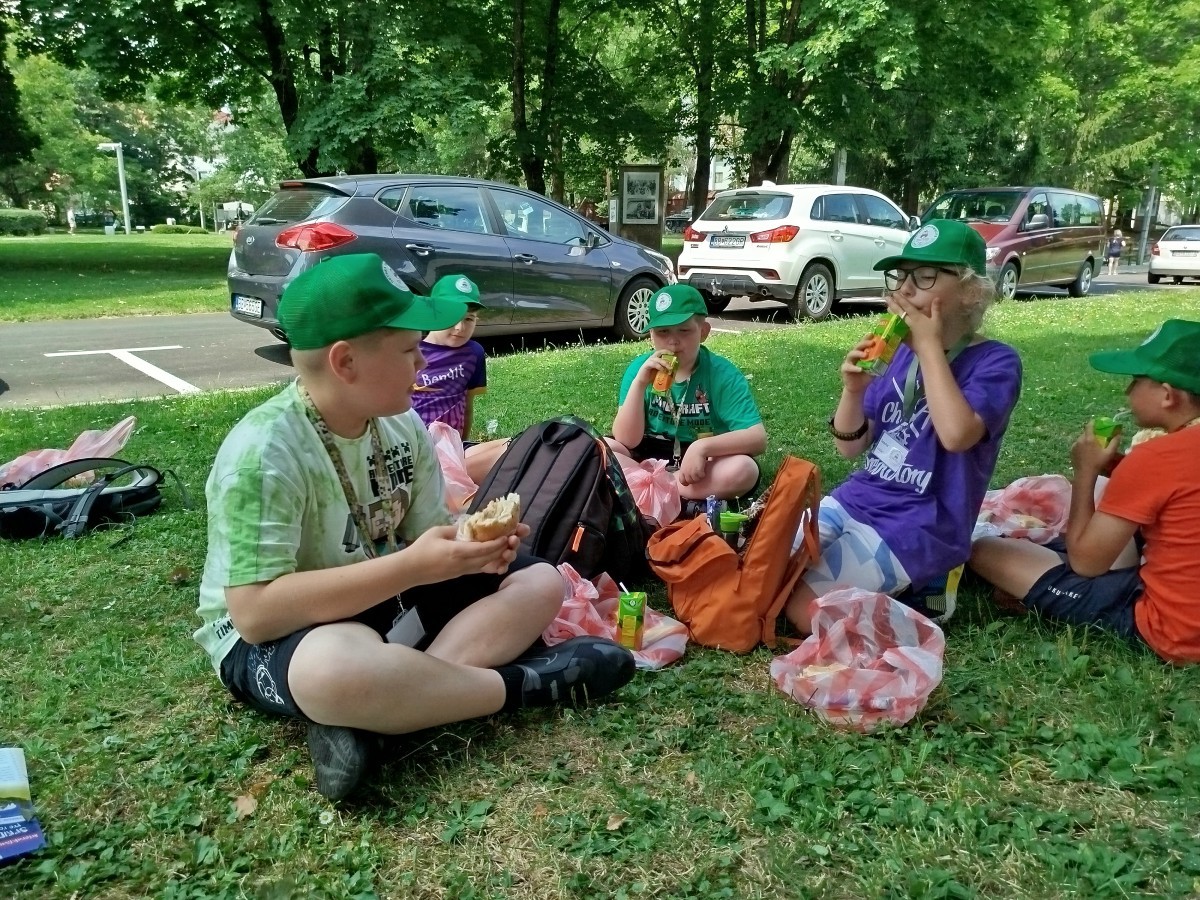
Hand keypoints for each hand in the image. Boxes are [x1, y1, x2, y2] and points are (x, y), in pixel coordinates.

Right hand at [405, 523, 527, 580]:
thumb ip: (454, 529)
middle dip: (503, 550)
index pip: (483, 549)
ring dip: (498, 557)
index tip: (507, 536)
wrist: (411, 570)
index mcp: (457, 552)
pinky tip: (496, 559)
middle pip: (489, 558)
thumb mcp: (437, 532)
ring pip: (486, 565)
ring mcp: (462, 571)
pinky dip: (490, 564)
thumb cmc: (421, 549)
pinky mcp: (460, 575)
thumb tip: (468, 526)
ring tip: (506, 548)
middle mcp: (463, 564)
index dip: (498, 543)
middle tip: (512, 540)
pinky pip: (479, 570)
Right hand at [635, 351, 673, 387]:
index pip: (660, 352)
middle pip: (658, 352)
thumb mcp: (659, 372)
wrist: (642, 382)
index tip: (672, 353)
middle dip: (666, 353)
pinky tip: (663, 370)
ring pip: (657, 359)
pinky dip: (659, 367)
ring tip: (670, 368)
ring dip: (664, 363)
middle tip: (672, 357)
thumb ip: (664, 369)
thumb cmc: (651, 377)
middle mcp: (651, 359)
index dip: (666, 351)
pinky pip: (653, 364)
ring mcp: (648, 362)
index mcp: (654, 359)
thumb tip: (672, 369)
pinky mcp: (646, 366)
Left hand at [677, 440, 708, 485]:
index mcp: (682, 470)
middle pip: (690, 481)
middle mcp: (686, 472)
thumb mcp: (686, 463)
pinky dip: (703, 474)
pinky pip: (701, 476)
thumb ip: (685, 470)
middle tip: (697, 474)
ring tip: (700, 471)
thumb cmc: (692, 455)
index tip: (689, 481)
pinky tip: (703, 469)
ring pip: (696, 480)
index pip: (682, 481)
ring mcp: (692, 472)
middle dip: (694, 479)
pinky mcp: (698, 471)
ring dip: (699, 477)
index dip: (686, 482)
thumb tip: (686, 477)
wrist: (698, 449)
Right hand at [839, 334, 876, 394]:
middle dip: (864, 343)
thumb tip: (892, 356)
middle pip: (857, 346)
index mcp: (861, 353)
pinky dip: (854, 368)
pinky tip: (860, 369)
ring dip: (858, 353)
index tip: (872, 334)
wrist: (858, 388)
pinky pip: (849, 367)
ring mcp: (848, 361)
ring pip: (851, 354)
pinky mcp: (845, 369)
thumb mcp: (876, 368)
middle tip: (872, 343)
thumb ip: (881, 362)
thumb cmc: (866, 376)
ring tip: (865, 355)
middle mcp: (854, 355)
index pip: (863, 343)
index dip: (867, 338)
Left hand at [887, 293, 943, 353]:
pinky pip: (896, 327)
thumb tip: (937, 297)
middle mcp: (908, 321)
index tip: (895, 293)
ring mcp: (904, 329)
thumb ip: (936, 309)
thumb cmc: (934, 335)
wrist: (928, 349)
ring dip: (891, 312)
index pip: (906, 306)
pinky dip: (892, 323)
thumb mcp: (937, 320)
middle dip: (892, 303)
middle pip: (898, 311)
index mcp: (916, 316)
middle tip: (886, 297)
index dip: (900, 299)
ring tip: (886, 306)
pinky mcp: (903, 336)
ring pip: (896, 318)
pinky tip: (890, 321)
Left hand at [1071, 423, 1120, 477]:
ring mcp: (1074, 445)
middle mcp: (1080, 440)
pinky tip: (1087, 451)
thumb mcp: (1109, 453)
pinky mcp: (1071, 451)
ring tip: (1093, 445)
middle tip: (1098, 435)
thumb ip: (1115, 442)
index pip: (1089, 425)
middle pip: (1085, 432)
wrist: (1084, 474)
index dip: (1093, 422)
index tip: (1098, 422)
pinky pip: (1077, 444)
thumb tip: (1119, 433)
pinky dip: (1082, 445)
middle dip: (1091, 432)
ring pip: (1081, 438)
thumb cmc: (1098, 463)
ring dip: (1086, 439)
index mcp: (1089, 439)